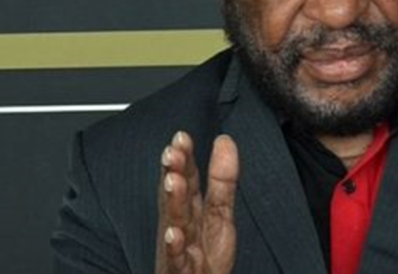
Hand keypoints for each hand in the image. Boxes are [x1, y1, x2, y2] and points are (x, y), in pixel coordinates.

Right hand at [155, 132, 238, 273]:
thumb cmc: (204, 256)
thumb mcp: (219, 213)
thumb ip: (223, 179)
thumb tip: (225, 141)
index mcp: (190, 210)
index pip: (186, 178)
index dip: (184, 157)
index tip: (182, 137)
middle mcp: (180, 225)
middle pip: (177, 195)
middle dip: (174, 173)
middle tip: (173, 152)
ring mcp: (178, 249)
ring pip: (174, 223)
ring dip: (173, 201)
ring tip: (173, 181)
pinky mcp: (181, 272)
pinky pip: (177, 260)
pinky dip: (175, 248)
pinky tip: (174, 234)